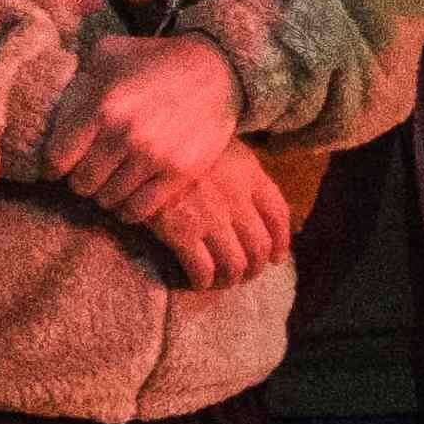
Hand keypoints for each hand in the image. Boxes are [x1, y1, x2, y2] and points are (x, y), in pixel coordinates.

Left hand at [41, 34, 243, 221]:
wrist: (217, 70)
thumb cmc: (157, 60)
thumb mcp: (110, 52)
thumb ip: (79, 75)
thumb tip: (56, 100)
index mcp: (101, 106)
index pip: (57, 159)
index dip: (54, 167)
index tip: (61, 167)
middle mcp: (124, 135)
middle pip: (82, 184)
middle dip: (82, 180)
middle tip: (91, 174)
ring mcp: (154, 156)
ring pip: (109, 199)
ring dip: (107, 195)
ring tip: (112, 184)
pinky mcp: (180, 172)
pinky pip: (141, 209)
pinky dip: (130, 210)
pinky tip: (130, 199)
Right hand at [134, 142, 293, 292]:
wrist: (142, 144)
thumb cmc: (178, 142)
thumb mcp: (218, 144)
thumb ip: (239, 170)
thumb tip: (255, 204)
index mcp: (248, 173)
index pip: (278, 215)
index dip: (282, 241)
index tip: (277, 256)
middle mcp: (236, 198)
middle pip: (259, 246)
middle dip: (255, 267)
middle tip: (245, 274)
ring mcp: (210, 216)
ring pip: (235, 264)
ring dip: (231, 279)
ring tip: (223, 281)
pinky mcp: (181, 232)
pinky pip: (202, 269)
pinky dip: (203, 281)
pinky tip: (198, 281)